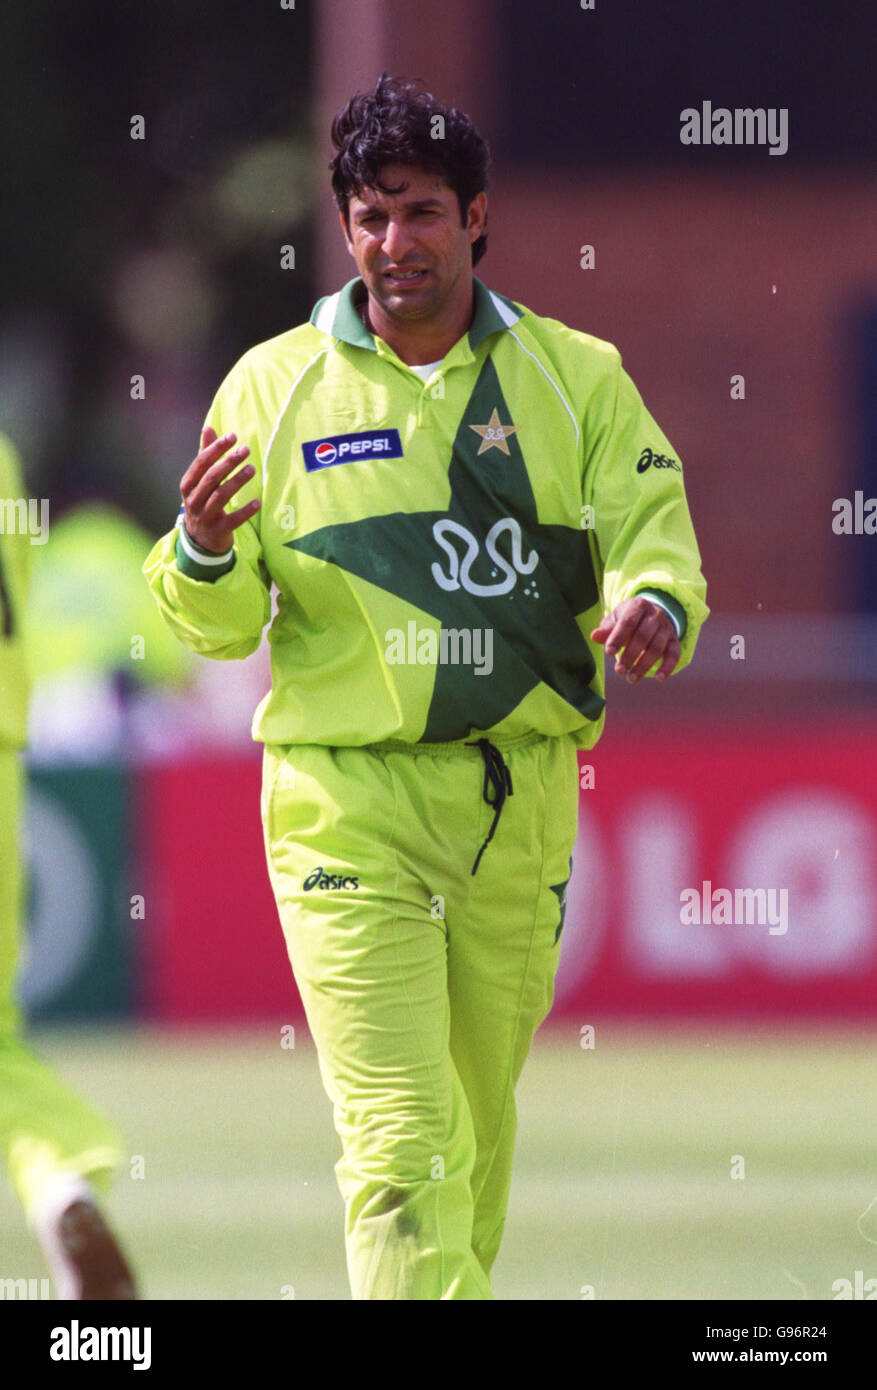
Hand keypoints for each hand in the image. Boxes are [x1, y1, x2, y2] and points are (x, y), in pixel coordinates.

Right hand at [179, 426, 259, 553]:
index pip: (200, 463)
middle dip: (228, 462)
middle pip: (211, 478)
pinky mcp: (218, 531)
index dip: (215, 448)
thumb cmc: (202, 503)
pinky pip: (233, 519)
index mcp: (187, 485)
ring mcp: (205, 517)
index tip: (232, 436)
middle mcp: (193, 501)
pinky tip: (257, 501)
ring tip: (252, 469)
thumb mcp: (199, 481)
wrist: (200, 541)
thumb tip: (208, 428)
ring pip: (221, 496)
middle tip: (245, 450)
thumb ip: (205, 456)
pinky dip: (246, 510)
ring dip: (237, 481)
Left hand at [591, 596, 679, 682]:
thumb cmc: (627, 619)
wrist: (650, 615)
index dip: (618, 637)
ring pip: (657, 647)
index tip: (608, 652)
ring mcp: (667, 628)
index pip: (628, 622)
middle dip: (630, 655)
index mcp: (638, 606)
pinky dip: (668, 667)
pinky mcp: (674, 640)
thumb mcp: (615, 620)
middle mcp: (655, 615)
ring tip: (631, 679)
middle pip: (643, 636)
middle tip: (619, 670)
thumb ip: (606, 629)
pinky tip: (659, 679)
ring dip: (644, 665)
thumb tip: (594, 636)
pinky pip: (674, 654)